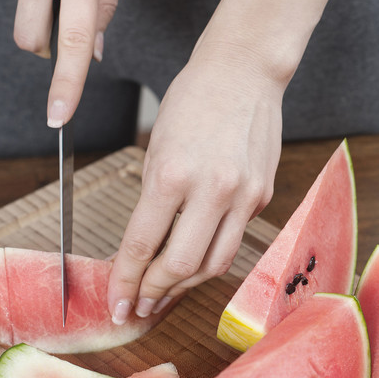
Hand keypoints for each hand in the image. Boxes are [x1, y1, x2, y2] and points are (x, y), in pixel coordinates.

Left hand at [107, 41, 284, 322]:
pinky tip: (196, 254)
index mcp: (172, 174)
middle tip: (139, 305)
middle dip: (154, 293)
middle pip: (181, 267)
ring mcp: (244, 195)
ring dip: (185, 284)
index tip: (115, 303)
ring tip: (165, 290)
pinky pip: (235, 237)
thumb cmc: (194, 99)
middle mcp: (212, 190)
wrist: (245, 71)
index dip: (124, 282)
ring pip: (214, 264)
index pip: (141, 245)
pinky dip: (211, 253)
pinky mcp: (263, 195)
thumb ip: (154, 200)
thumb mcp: (157, 146)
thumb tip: (146, 247)